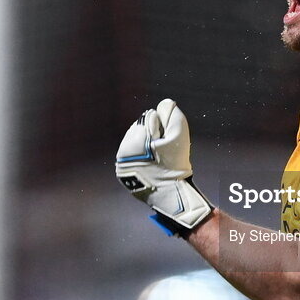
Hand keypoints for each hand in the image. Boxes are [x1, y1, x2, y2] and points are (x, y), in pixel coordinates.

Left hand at [115, 99, 211, 234]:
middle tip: (165, 149)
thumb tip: (166, 103)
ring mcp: (121, 165)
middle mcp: (122, 153)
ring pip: (134, 143)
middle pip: (139, 130)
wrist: (171, 196)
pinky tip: (152, 165)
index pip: (149, 119)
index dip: (164, 127)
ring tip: (159, 157)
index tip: (169, 142)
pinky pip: (131, 157)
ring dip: (146, 145)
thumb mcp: (179, 137)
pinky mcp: (123, 174)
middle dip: (153, 135)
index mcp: (133, 142)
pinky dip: (141, 157)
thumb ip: (173, 116)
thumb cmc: (176, 166)